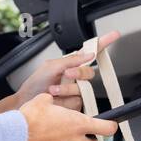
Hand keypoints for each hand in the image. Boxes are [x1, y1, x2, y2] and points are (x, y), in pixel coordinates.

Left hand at [2, 31, 119, 112]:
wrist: (26, 103)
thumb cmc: (35, 85)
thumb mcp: (50, 67)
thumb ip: (70, 60)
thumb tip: (88, 55)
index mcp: (70, 65)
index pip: (90, 52)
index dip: (103, 43)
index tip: (114, 34)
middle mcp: (76, 79)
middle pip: (89, 73)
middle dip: (79, 73)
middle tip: (66, 74)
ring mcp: (77, 92)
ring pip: (84, 88)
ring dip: (67, 88)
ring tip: (53, 90)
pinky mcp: (76, 105)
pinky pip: (79, 101)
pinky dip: (66, 99)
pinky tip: (56, 100)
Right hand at [18, 92, 117, 140]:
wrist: (11, 137)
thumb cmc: (28, 117)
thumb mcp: (44, 100)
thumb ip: (56, 102)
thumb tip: (53, 99)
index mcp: (78, 124)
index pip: (107, 128)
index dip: (110, 126)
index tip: (110, 126)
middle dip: (86, 139)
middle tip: (74, 133)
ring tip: (50, 140)